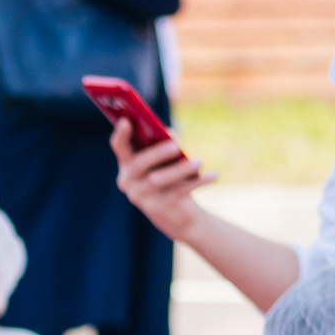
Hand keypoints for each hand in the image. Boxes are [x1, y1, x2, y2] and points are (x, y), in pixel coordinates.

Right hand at [112, 119, 215, 239]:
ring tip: (200, 161)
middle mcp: (128, 181)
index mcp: (127, 164)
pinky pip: (178, 192)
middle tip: (176, 145)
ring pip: (157, 180)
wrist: (174, 213)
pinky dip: (198, 182)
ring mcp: (141, 197)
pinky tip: (214, 175)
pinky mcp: (158, 209)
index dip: (121, 134)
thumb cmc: (168, 177)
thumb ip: (164, 144)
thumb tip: (170, 135)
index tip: (127, 120)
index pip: (120, 147)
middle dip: (156, 153)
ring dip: (179, 170)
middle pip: (138, 165)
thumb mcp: (165, 160)